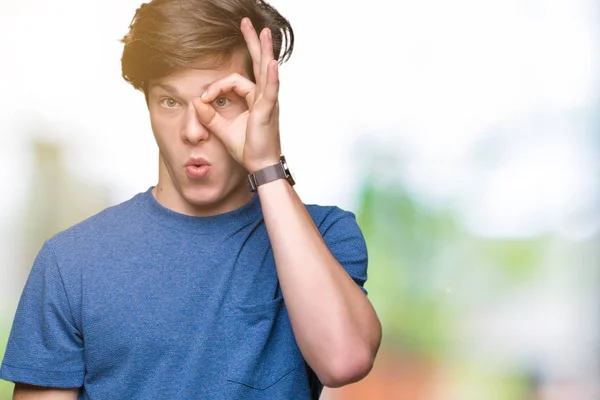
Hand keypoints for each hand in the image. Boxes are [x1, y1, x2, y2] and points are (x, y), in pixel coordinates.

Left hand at [193, 18, 280, 172]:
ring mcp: (267, 103)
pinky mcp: (268, 111)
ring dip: (264, 50)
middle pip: (257, 64)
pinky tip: (271, 63)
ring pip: (264, 71)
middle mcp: (263, 97)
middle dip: (252, 43)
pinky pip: (270, 90)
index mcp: (253, 100)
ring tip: (264, 32)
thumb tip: (195, 103)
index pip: (233, 82)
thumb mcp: (222, 129)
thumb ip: (209, 116)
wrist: (259, 166)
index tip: (203, 99)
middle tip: (248, 23)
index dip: (215, 87)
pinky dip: (271, 76)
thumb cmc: (247, 149)